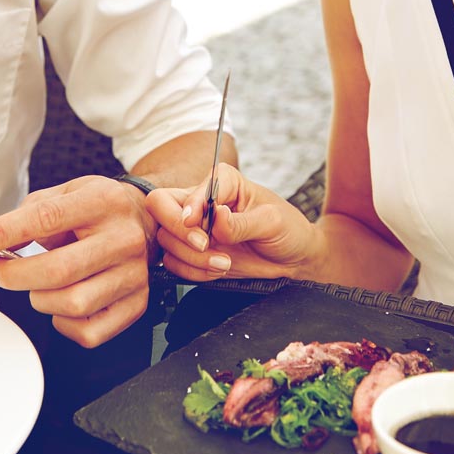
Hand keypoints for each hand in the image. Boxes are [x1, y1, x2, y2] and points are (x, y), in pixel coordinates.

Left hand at [0, 175, 155, 347]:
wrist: (146, 220)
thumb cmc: (98, 209)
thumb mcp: (66, 193)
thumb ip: (28, 214)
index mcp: (103, 202)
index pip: (45, 218)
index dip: (1, 234)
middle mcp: (123, 238)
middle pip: (58, 270)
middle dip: (13, 275)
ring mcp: (134, 274)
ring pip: (72, 304)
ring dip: (40, 298)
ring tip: (38, 283)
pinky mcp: (136, 303)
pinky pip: (89, 332)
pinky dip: (64, 324)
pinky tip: (62, 303)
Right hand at [145, 163, 319, 281]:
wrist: (293, 258)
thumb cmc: (287, 229)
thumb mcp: (271, 221)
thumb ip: (241, 222)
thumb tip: (216, 216)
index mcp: (221, 181)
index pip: (188, 189)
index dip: (187, 209)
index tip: (200, 230)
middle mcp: (201, 200)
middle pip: (160, 207)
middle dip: (178, 232)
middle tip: (205, 246)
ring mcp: (194, 227)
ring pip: (166, 240)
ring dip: (192, 258)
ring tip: (224, 262)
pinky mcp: (192, 252)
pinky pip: (173, 263)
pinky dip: (193, 272)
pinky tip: (218, 269)